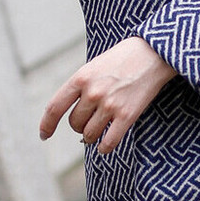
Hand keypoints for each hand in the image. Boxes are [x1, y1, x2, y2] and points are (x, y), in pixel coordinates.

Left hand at [39, 36, 174, 154]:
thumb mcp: (95, 66)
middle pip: (75, 124)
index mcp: (81, 78)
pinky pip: (108, 142)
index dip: (47, 125)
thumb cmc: (124, 58)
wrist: (155, 52)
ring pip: (89, 135)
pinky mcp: (127, 115)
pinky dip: (104, 148)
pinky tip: (105, 145)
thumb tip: (74, 113)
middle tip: (91, 119)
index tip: (45, 135)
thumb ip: (82, 86)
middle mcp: (92, 93)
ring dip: (93, 135)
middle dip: (80, 125)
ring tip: (102, 127)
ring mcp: (109, 105)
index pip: (55, 107)